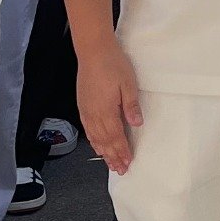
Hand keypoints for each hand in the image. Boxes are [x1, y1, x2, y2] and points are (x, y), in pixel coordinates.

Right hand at [77, 46, 144, 172]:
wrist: (93, 51)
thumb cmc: (113, 64)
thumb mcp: (128, 83)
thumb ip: (131, 105)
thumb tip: (137, 124)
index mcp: (107, 111)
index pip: (116, 137)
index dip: (122, 151)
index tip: (128, 163)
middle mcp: (94, 114)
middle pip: (104, 141)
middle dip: (113, 157)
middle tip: (120, 169)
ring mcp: (87, 111)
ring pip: (95, 138)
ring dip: (103, 152)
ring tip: (110, 163)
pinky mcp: (83, 106)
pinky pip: (88, 129)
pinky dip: (93, 141)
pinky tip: (96, 145)